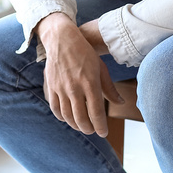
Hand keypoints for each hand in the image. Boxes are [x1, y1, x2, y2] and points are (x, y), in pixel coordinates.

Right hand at [36, 13, 123, 136]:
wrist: (62, 40)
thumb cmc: (84, 53)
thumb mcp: (101, 68)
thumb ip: (109, 88)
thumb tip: (121, 103)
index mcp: (90, 83)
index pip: (96, 112)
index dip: (101, 126)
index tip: (103, 132)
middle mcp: (75, 88)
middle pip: (81, 119)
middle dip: (89, 129)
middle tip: (93, 130)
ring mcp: (61, 88)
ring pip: (68, 116)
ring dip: (76, 125)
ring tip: (82, 126)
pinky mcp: (51, 87)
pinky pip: (55, 109)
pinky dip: (62, 117)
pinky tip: (68, 117)